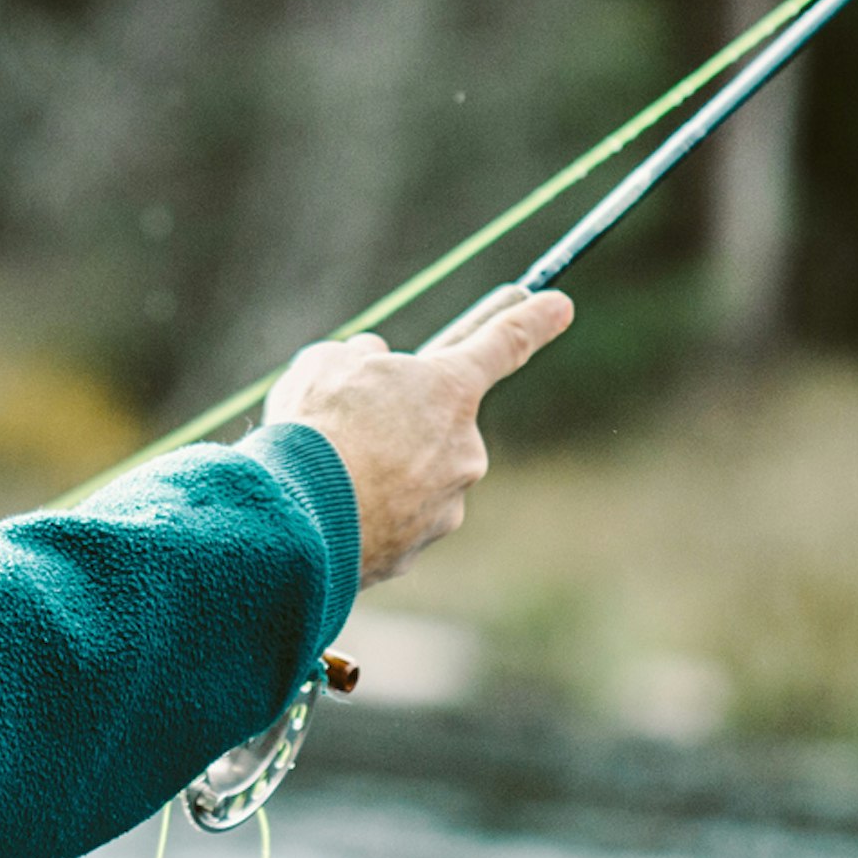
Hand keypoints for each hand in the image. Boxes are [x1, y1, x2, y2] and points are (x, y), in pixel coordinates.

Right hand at [260, 285, 574, 584]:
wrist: (297, 516)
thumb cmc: (315, 426)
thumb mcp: (328, 362)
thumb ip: (361, 359)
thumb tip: (371, 368)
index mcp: (450, 389)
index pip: (504, 344)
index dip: (532, 320)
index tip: (560, 306)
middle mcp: (464, 449)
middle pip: (438, 424)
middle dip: (401, 421)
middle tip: (347, 421)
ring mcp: (445, 504)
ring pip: (414, 475)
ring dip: (379, 470)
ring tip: (324, 470)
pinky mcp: (414, 551)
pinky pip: (392, 519)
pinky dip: (364, 511)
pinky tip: (324, 507)